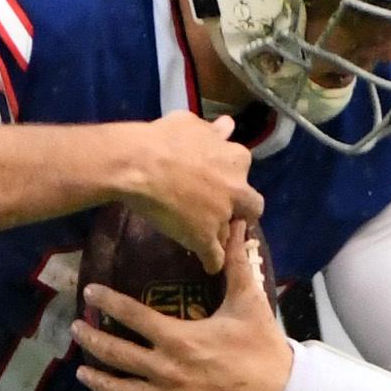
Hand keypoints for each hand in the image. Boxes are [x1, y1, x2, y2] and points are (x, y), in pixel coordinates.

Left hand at [76, 225, 293, 390]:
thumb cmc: (263, 346)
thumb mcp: (249, 303)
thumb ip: (237, 265)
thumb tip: (236, 227)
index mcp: (179, 339)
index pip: (133, 316)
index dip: (108, 302)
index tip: (89, 293)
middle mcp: (167, 369)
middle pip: (117, 355)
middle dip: (92, 341)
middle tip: (74, 330)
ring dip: (99, 383)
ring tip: (82, 373)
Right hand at [105, 111, 262, 269]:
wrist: (139, 164)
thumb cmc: (162, 139)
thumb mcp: (190, 124)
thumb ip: (212, 131)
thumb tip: (226, 126)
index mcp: (235, 159)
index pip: (241, 170)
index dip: (228, 177)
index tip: (216, 179)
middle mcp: (236, 188)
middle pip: (250, 205)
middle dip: (238, 210)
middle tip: (218, 211)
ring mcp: (221, 215)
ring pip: (230, 231)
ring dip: (221, 234)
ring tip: (207, 238)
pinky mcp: (204, 237)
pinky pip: (215, 256)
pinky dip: (212, 261)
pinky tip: (208, 266)